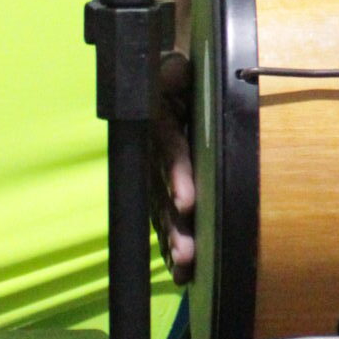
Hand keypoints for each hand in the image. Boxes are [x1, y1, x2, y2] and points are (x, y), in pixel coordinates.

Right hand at [151, 49, 196, 279]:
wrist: (163, 77)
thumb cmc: (175, 76)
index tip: (187, 202)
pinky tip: (180, 270)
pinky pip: (163, 217)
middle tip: (187, 254)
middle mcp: (151, 153)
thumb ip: (173, 73)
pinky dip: (170, 244)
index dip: (176, 176)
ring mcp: (153, 173)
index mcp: (159, 123)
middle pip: (162, 193)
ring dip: (173, 241)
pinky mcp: (159, 186)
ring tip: (184, 267)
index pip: (169, 151)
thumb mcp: (173, 69)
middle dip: (175, 226)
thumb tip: (174, 73)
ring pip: (162, 211)